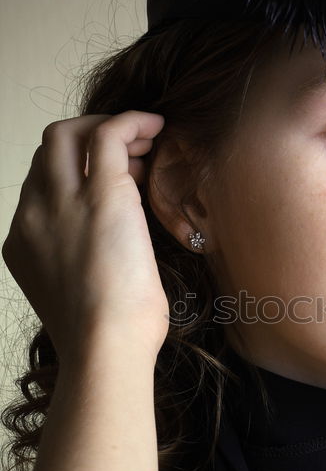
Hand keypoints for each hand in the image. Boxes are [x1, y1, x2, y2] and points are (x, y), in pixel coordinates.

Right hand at [2, 111, 169, 362]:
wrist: (105, 347)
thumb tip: (117, 258)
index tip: (118, 180)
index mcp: (23, 242)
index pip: (41, 184)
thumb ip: (84, 268)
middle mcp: (32, 214)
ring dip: (108, 128)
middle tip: (130, 152)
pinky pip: (108, 134)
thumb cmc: (107, 339)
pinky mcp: (101, 194)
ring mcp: (62, 200)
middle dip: (87, 140)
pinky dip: (132, 122)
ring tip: (147, 140)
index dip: (77, 172)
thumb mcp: (81, 298)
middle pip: (49, 151)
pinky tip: (157, 127)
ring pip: (70, 133)